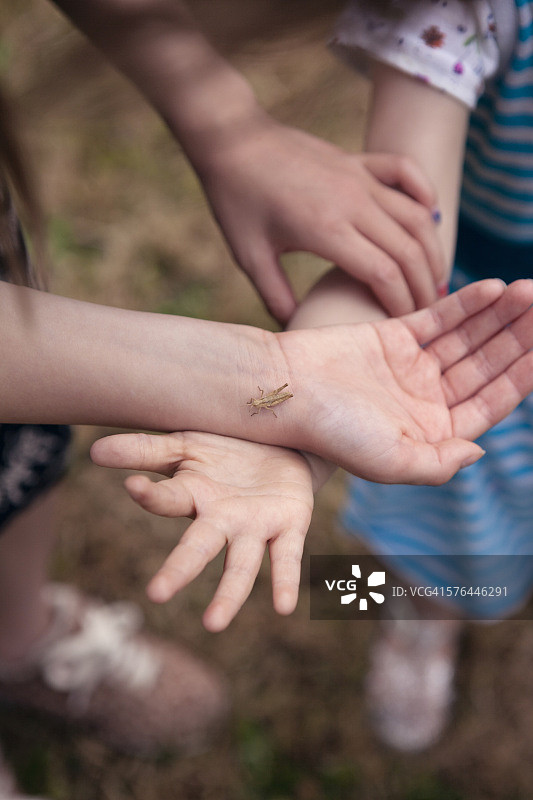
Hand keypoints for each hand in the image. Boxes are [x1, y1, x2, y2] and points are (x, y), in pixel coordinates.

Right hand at [90, 432, 313, 631]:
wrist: (285, 439)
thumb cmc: (228, 448)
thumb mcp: (188, 444)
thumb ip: (146, 450)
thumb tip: (94, 451)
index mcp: (194, 495)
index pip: (166, 498)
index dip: (150, 494)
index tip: (135, 487)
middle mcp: (222, 520)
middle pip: (198, 547)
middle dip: (179, 569)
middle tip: (157, 593)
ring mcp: (255, 526)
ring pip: (241, 564)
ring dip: (229, 594)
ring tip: (214, 624)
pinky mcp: (290, 524)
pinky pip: (286, 557)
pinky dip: (285, 581)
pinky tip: (285, 607)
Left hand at [198, 115, 444, 321]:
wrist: (232, 140)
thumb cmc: (237, 201)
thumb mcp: (249, 257)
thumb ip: (275, 297)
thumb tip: (296, 329)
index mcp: (327, 230)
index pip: (384, 274)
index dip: (402, 304)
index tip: (405, 325)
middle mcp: (353, 202)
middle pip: (409, 250)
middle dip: (424, 287)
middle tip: (427, 312)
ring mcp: (360, 177)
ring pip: (417, 216)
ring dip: (432, 250)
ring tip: (434, 279)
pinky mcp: (359, 160)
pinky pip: (406, 171)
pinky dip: (425, 193)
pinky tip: (429, 217)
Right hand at [279, 279, 532, 482]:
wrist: (286, 389)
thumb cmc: (333, 432)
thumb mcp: (390, 462)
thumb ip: (440, 464)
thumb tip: (481, 451)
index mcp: (433, 431)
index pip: (491, 402)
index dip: (523, 375)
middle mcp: (428, 398)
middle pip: (486, 364)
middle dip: (518, 338)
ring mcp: (413, 366)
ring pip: (468, 337)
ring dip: (499, 316)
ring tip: (529, 293)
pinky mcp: (393, 337)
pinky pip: (438, 318)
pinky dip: (466, 304)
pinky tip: (494, 289)